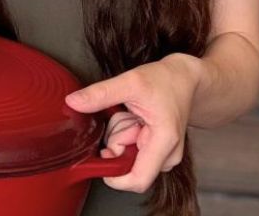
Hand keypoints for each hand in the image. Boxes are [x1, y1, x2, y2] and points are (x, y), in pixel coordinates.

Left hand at [63, 54, 204, 192]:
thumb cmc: (165, 80)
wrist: (185, 78)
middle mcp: (168, 155)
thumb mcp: (130, 81)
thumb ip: (101, 93)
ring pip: (129, 158)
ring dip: (122, 137)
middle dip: (118, 142)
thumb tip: (73, 102)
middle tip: (124, 117)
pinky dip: (128, 136)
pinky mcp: (159, 151)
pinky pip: (134, 152)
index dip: (114, 176)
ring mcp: (165, 155)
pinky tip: (135, 120)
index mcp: (164, 141)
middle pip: (128, 165)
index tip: (101, 155)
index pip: (137, 180)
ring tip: (131, 115)